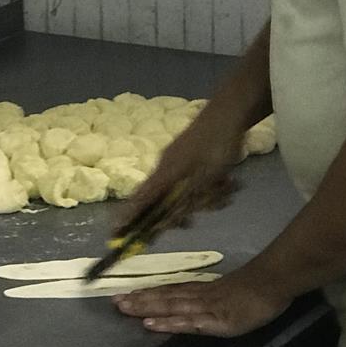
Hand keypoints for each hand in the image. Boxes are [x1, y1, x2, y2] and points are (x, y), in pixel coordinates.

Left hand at [113, 266, 292, 337]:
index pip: (170, 291)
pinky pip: (186, 323)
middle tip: (113, 301)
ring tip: (123, 308)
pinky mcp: (214, 320)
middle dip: (139, 300)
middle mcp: (199, 296)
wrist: (273, 282)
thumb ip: (214, 296)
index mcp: (203, 290)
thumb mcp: (231, 292)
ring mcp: (205, 308)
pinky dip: (167, 323)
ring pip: (170, 306)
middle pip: (164, 297)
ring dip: (146, 308)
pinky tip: (150, 325)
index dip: (148, 293)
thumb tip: (198, 300)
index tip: (126, 294)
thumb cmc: (257, 289)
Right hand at [115, 110, 242, 232]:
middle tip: (194, 216)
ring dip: (209, 197)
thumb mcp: (202, 181)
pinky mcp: (195, 160)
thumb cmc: (215, 146)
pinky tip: (230, 181)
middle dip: (184, 211)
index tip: (115, 233)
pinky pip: (201, 183)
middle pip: (166, 202)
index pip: (139, 200)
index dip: (126, 217)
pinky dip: (215, 186)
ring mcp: (182, 164)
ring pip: (189, 194)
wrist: (231, 113)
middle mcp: (168, 170)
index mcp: (164, 174)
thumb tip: (161, 223)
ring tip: (226, 187)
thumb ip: (183, 202)